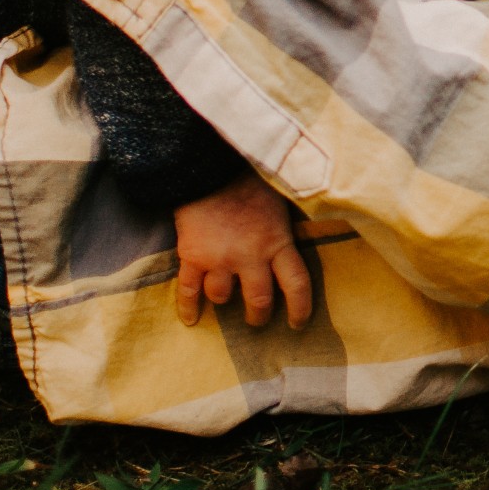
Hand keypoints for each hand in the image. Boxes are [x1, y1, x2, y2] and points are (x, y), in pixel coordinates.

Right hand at [173, 172, 312, 329]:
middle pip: (258, 301)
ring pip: (222, 297)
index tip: (297, 324)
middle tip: (256, 319)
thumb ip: (284, 230)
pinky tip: (191, 319)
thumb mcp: (280, 204)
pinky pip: (188, 291)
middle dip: (258, 316)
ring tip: (224, 299)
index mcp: (278, 243)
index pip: (297, 285)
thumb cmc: (250, 180)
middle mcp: (250, 257)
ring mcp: (219, 259)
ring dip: (223, 300)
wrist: (210, 165)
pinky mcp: (192, 257)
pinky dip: (188, 307)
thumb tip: (295, 245)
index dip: (300, 309)